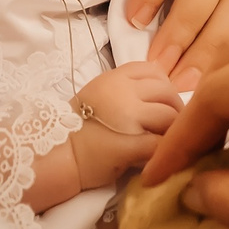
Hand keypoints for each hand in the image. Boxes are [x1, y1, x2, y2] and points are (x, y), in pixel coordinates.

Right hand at [69, 62, 189, 189]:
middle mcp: (122, 91)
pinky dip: (165, 151)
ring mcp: (128, 116)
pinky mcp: (131, 142)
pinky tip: (158, 158)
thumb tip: (158, 94)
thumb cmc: (74, 130)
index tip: (162, 102)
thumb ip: (123, 91)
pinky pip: (161, 143)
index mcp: (113, 79)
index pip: (152, 70)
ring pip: (170, 116)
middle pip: (167, 92)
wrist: (53, 156)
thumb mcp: (96, 97)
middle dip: (175, 109)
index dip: (164, 85)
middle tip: (172, 126)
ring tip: (165, 143)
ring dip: (172, 131)